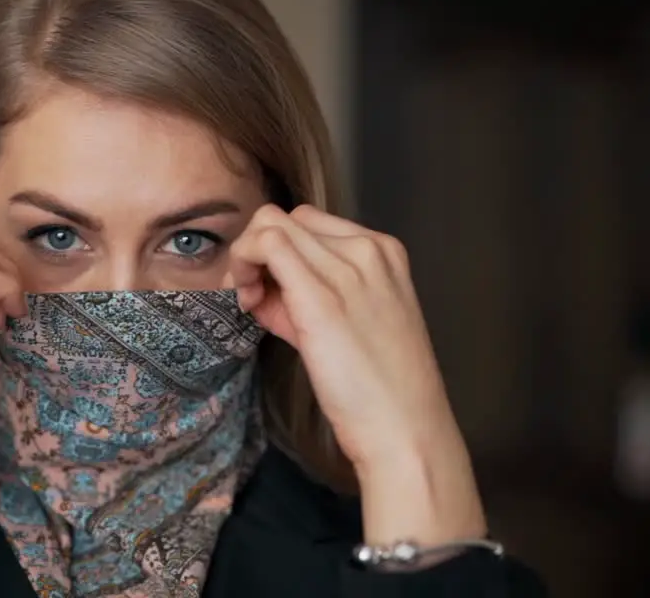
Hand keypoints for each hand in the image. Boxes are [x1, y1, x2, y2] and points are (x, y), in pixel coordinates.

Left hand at [227, 204, 484, 546]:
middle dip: (258, 253)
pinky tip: (248, 302)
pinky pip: (266, 244)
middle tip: (253, 299)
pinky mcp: (321, 295)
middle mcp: (367, 250)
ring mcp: (347, 268)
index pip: (310, 224)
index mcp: (384, 253)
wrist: (406, 430)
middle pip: (288, 219)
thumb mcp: (351, 324)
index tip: (272, 293)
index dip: (280, 253)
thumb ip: (311, 294)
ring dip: (246, 258)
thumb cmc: (380, 388)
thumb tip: (265, 286)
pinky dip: (243, 264)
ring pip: (270, 224)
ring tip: (252, 304)